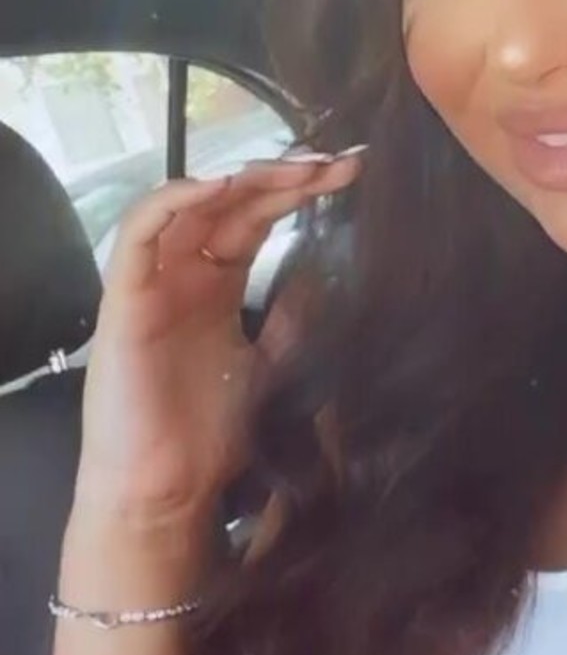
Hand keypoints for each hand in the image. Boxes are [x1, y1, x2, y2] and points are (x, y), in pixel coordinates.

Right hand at [70, 152, 360, 536]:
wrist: (168, 491)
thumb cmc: (209, 435)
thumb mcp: (272, 363)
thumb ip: (293, 317)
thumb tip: (327, 269)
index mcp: (217, 284)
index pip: (258, 217)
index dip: (301, 191)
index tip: (353, 173)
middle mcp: (185, 273)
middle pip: (232, 202)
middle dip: (285, 176)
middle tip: (337, 163)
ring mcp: (154, 282)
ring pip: (191, 204)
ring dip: (243, 178)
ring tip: (296, 169)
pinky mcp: (126, 300)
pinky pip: (139, 233)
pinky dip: (176, 200)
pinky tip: (222, 186)